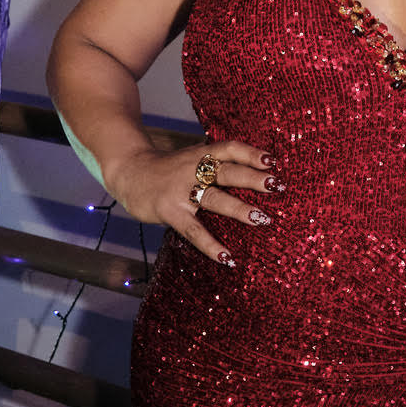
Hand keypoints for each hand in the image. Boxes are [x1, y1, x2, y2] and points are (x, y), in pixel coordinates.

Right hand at [103, 138, 276, 267]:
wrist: (128, 171)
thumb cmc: (168, 169)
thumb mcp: (192, 159)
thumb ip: (216, 164)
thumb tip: (255, 174)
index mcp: (201, 154)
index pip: (229, 148)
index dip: (250, 153)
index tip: (273, 160)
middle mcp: (193, 168)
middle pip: (227, 171)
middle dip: (252, 178)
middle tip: (277, 186)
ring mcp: (181, 190)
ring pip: (214, 199)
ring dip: (239, 209)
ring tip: (262, 219)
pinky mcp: (170, 211)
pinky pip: (194, 230)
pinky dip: (211, 245)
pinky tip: (227, 258)